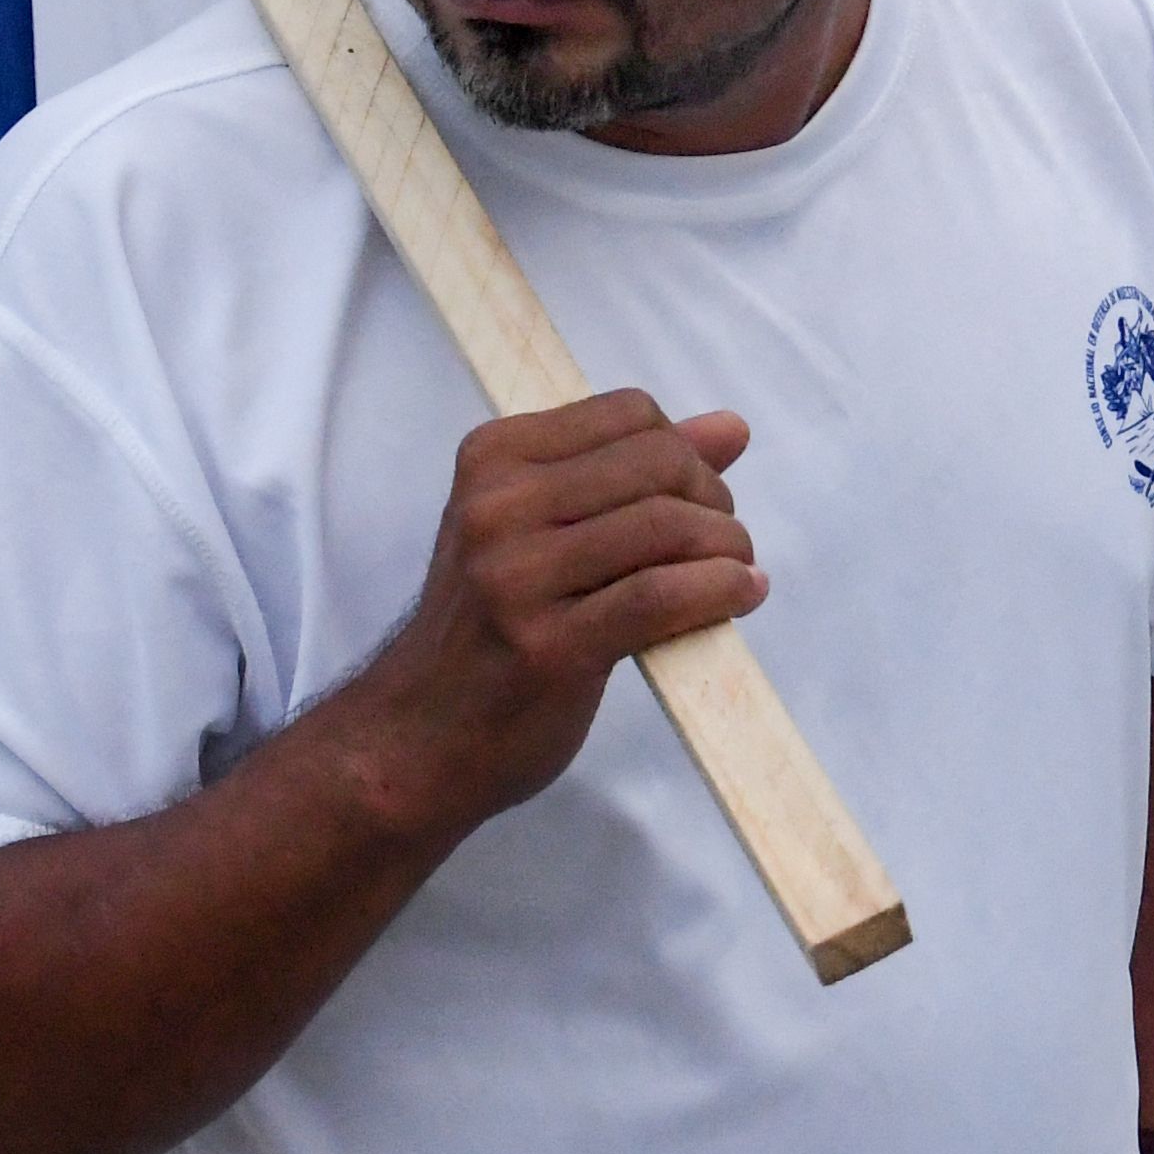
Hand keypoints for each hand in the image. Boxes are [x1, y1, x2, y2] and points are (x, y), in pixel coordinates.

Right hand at [339, 389, 761, 837]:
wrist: (414, 741)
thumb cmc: (490, 633)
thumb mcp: (543, 533)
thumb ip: (633, 474)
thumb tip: (731, 428)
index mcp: (492, 459)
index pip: (628, 413)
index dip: (685, 452)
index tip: (695, 500)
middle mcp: (496, 507)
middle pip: (658, 463)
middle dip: (713, 500)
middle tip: (722, 544)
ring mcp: (516, 577)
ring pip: (667, 525)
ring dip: (727, 549)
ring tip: (736, 574)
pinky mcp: (547, 646)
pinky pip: (662, 596)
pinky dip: (720, 590)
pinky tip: (739, 597)